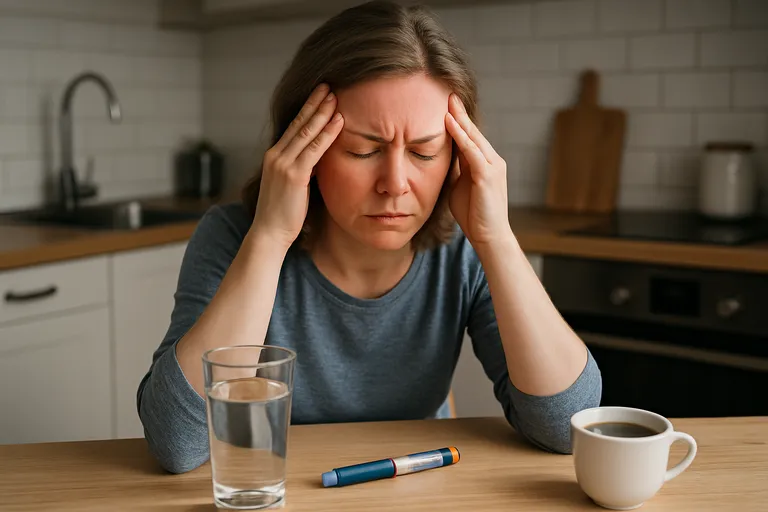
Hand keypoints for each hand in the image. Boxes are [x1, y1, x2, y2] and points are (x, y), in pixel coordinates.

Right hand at [252, 84, 343, 249]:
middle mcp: (276, 155)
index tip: (319, 95)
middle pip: (299, 123)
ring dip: (323, 112)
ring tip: (336, 96)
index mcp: (274, 156)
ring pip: (306, 132)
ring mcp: (283, 164)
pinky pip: (314, 149)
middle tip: (329, 85)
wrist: (269, 233)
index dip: (307, 110)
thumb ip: (302, 170)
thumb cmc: (282, 215)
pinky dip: (327, 133)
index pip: (293, 127)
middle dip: (315, 103)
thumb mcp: (291, 186)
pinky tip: (338, 121)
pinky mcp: (294, 175)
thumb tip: (317, 162)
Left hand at [445, 93, 510, 250]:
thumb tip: (440, 158)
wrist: (489, 237)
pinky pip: (472, 151)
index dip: (458, 120)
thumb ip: (455, 171)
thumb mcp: (459, 187)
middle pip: (473, 131)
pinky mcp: (488, 176)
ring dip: (459, 119)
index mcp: (485, 163)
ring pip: (474, 137)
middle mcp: (493, 160)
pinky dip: (461, 136)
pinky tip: (449, 123)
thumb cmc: (474, 215)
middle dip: (460, 112)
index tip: (446, 104)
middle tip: (447, 93)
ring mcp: (493, 166)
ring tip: (448, 102)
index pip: (470, 136)